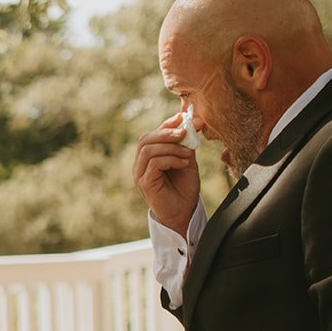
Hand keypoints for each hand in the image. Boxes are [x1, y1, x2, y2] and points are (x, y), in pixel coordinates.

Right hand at [133, 113, 201, 235]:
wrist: (184, 213)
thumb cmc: (184, 189)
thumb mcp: (186, 160)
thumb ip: (185, 144)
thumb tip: (192, 121)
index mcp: (147, 158)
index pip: (151, 135)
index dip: (165, 125)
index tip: (182, 117)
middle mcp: (139, 165)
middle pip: (145, 140)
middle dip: (166, 132)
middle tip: (184, 132)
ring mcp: (139, 175)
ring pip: (148, 150)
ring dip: (170, 147)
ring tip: (187, 153)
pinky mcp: (145, 183)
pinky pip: (154, 163)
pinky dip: (170, 159)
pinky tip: (183, 163)